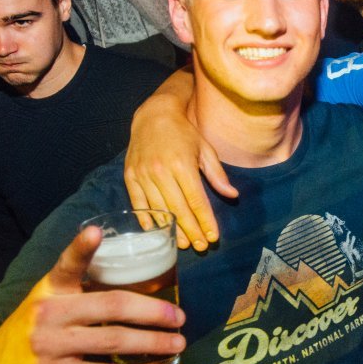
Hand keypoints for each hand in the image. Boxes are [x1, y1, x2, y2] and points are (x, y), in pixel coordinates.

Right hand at [0, 226, 186, 363]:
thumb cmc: (33, 328)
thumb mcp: (48, 300)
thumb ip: (81, 291)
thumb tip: (139, 287)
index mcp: (50, 288)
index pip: (67, 265)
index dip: (81, 248)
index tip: (94, 232)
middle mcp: (48, 314)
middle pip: (110, 307)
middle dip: (151, 312)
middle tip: (179, 316)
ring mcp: (50, 346)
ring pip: (112, 342)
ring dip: (151, 343)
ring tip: (177, 343)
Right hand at [124, 91, 237, 250]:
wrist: (153, 116)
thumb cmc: (184, 133)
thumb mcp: (205, 149)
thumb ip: (217, 174)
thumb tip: (232, 195)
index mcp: (182, 165)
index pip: (196, 200)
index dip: (205, 221)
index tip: (213, 236)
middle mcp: (160, 171)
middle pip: (178, 210)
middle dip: (191, 231)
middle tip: (201, 247)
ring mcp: (143, 175)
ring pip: (159, 210)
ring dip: (171, 230)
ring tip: (184, 243)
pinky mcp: (130, 176)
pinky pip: (139, 204)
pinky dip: (148, 220)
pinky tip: (158, 231)